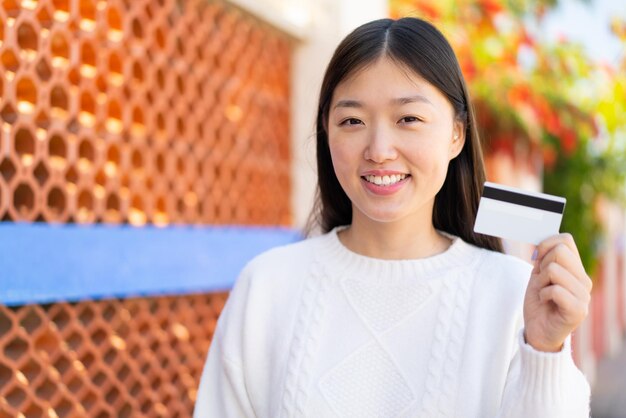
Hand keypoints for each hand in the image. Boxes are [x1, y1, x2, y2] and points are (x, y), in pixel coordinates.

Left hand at [523, 233, 592, 351]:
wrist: (538, 331)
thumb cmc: (539, 303)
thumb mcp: (538, 275)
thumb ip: (543, 258)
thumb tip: (542, 242)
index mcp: (576, 270)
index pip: (565, 240)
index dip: (545, 245)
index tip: (536, 259)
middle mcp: (584, 280)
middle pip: (559, 251)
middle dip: (542, 265)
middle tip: (541, 282)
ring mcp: (584, 295)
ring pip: (554, 269)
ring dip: (541, 282)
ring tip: (544, 294)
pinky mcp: (578, 310)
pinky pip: (555, 289)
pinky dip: (543, 295)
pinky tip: (546, 303)